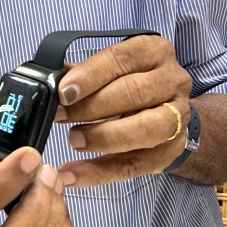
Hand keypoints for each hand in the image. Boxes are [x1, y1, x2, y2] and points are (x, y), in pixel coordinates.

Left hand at [55, 35, 190, 186]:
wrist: (168, 111)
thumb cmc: (131, 83)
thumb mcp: (111, 69)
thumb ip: (83, 72)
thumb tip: (49, 78)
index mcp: (154, 52)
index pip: (122, 58)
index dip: (91, 75)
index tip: (64, 91)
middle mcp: (172, 81)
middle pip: (134, 93)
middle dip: (92, 107)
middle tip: (60, 115)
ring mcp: (177, 117)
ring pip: (145, 129)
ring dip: (104, 137)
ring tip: (74, 140)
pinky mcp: (171, 150)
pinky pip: (135, 165)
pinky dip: (101, 172)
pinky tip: (74, 174)